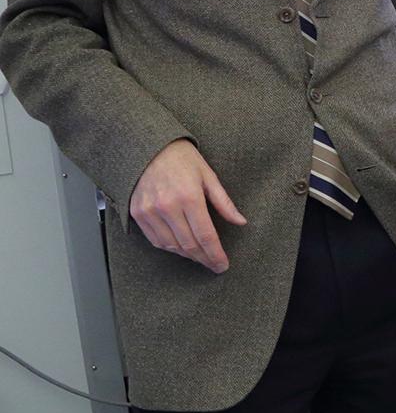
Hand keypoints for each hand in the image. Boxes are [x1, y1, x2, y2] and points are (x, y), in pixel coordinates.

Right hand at [129, 139, 245, 272]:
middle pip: (189, 244)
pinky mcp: (137, 213)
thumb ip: (224, 202)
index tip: (223, 265)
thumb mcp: (208, 175)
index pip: (205, 235)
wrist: (148, 147)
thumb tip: (241, 221)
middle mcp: (167, 206)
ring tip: (201, 257)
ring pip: (171, 246)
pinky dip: (170, 248)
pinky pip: (155, 240)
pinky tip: (182, 248)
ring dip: (188, 255)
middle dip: (204, 258)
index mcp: (189, 196)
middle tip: (214, 264)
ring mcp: (150, 212)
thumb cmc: (182, 159)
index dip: (215, 254)